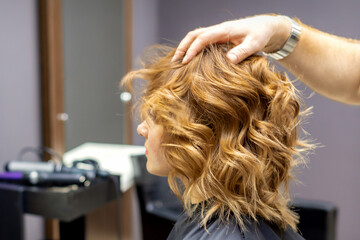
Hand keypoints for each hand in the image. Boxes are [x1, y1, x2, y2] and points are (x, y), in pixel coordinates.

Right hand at [172, 15, 290, 63]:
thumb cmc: (261, 35)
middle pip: (194, 35)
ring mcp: (217, 33)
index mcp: (224, 30)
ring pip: (195, 37)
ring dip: (185, 47)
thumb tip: (229, 61)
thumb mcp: (255, 44)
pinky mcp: (218, 37)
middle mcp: (218, 30)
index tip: (185, 62)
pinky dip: (191, 47)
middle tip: (174, 61)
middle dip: (182, 47)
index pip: (202, 38)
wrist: (266, 27)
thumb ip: (242, 51)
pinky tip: (189, 58)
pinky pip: (201, 40)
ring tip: (177, 61)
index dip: (192, 50)